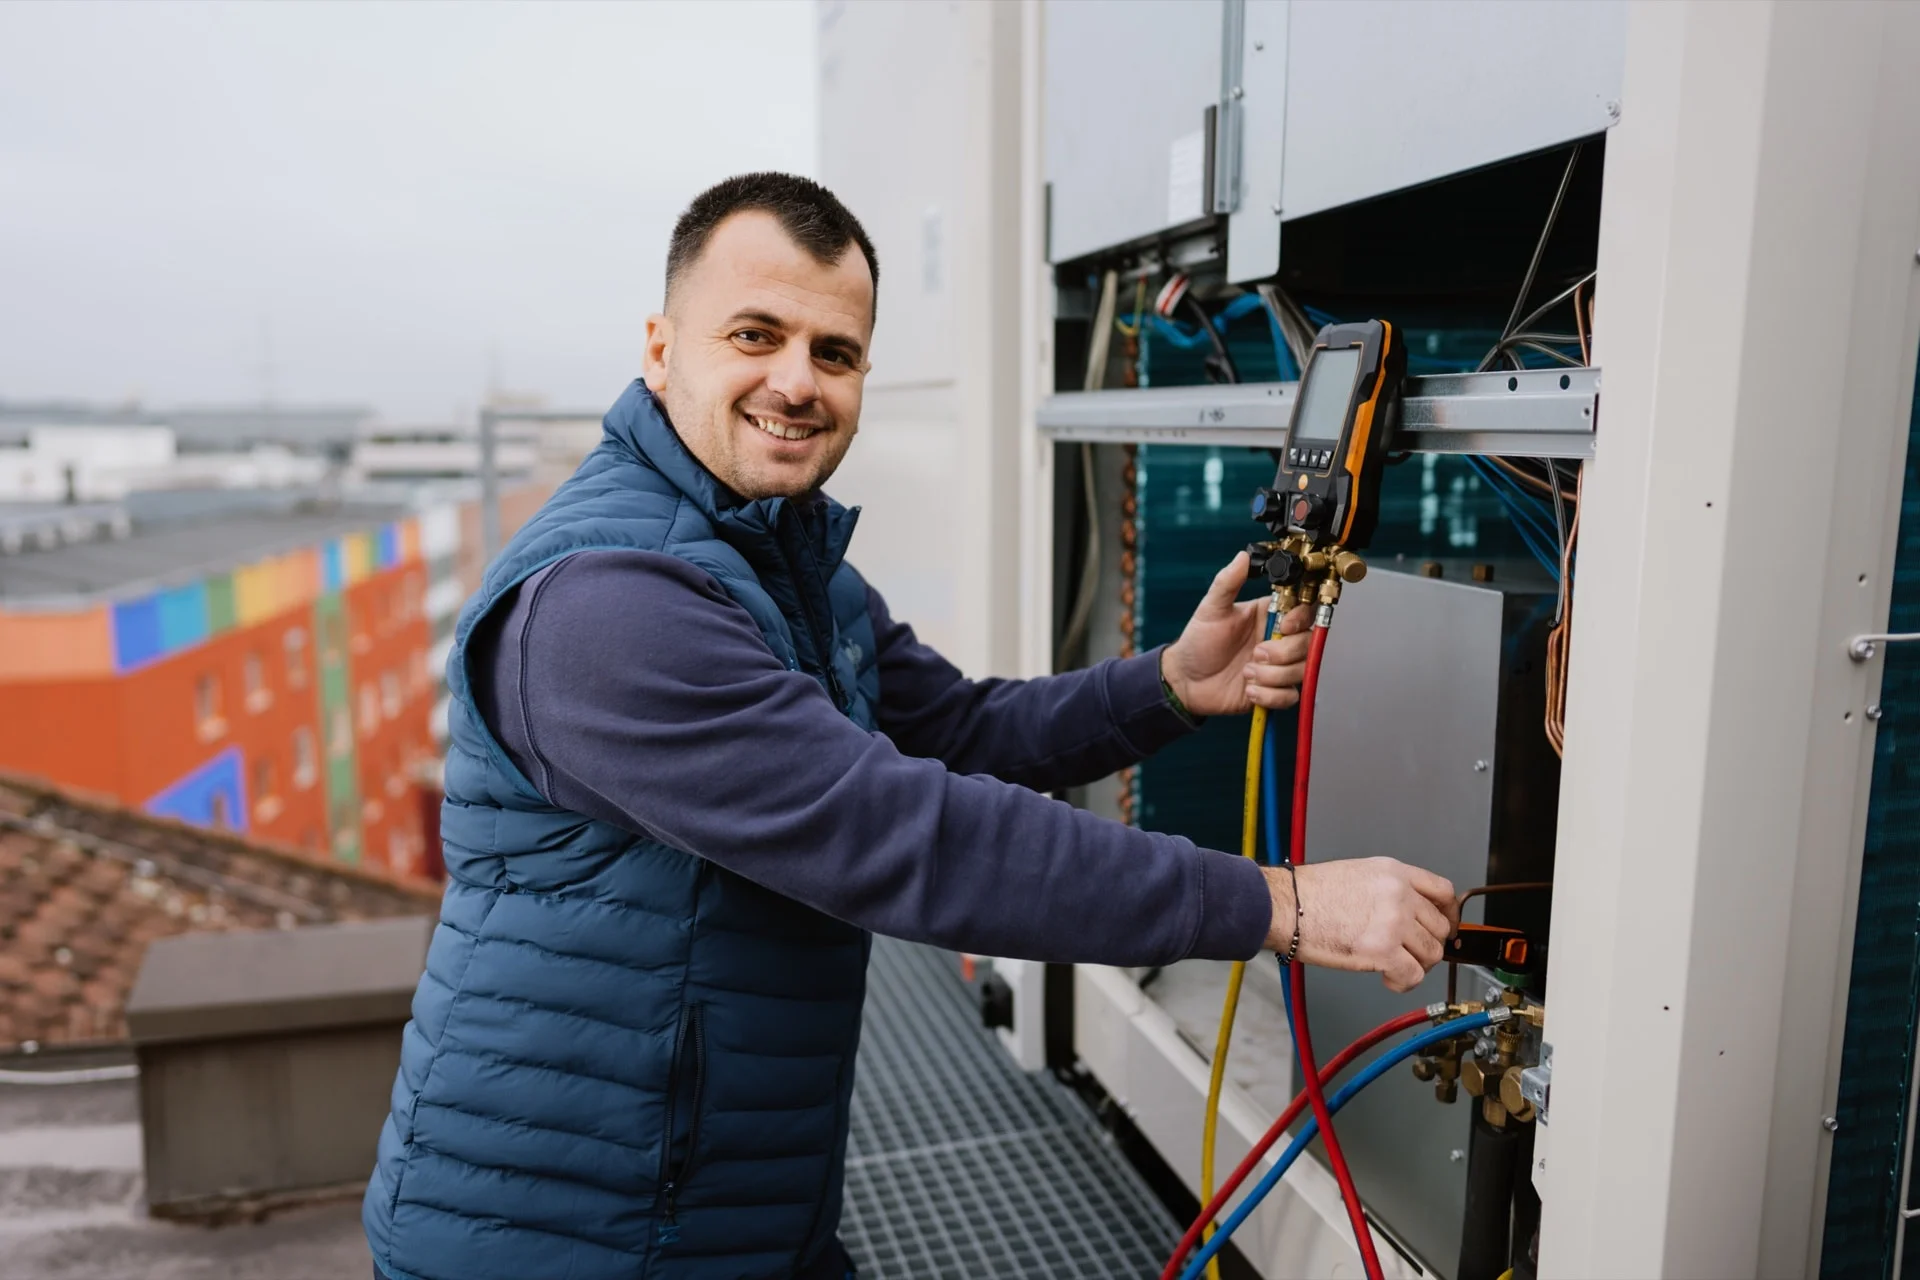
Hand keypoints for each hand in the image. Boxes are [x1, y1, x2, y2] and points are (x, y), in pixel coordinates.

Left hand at [1161, 552, 1313, 717]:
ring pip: (1301, 671)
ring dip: (1272, 676)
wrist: (1185, 681)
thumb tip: (1242, 557)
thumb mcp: (1211, 609)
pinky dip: (1269, 695)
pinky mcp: (1274, 691)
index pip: (1304, 612)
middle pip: (1308, 644)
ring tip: (1246, 672)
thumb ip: (1227, 582)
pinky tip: (1249, 688)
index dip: (1300, 619)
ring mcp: (1278, 667)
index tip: (1284, 625)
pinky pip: (1290, 697)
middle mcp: (1278, 640)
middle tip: (1256, 654)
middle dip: (1282, 653)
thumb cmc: (1198, 643)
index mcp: (1269, 616)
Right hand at [1262, 858, 1458, 992]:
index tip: (1445, 927)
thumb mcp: (1359, 874)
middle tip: (1409, 953)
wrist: (1285, 906)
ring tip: (1394, 966)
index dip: (1449, 915)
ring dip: (1416, 965)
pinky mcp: (1383, 951)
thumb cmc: (1309, 893)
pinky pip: (1413, 975)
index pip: (1444, 892)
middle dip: (1428, 945)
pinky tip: (1388, 979)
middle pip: (1439, 927)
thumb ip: (1389, 889)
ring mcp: (1394, 922)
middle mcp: (1400, 895)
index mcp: (1394, 873)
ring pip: (1430, 954)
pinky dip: (1404, 982)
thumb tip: (1408, 914)